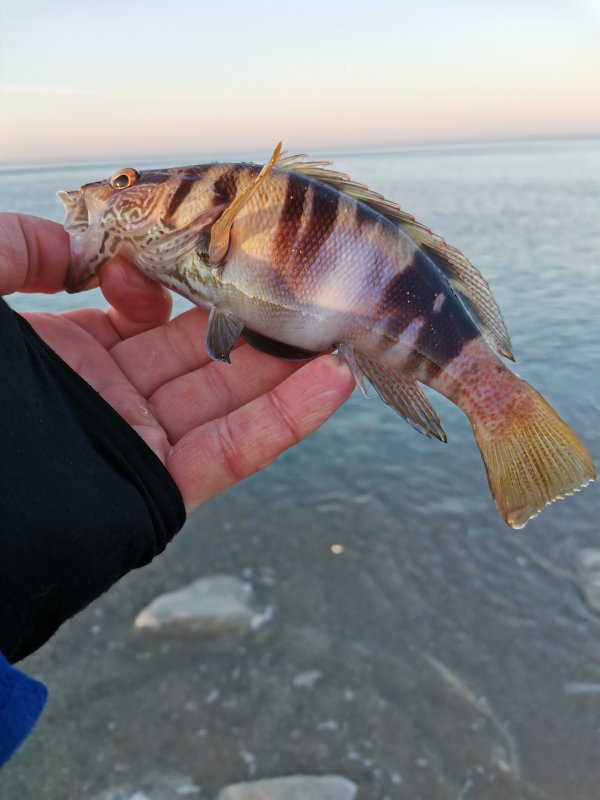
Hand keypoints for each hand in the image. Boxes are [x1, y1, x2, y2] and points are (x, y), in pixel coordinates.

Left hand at [0, 214, 353, 512]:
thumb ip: (12, 248)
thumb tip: (79, 244)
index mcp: (63, 357)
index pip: (138, 314)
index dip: (162, 284)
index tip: (163, 265)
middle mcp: (105, 399)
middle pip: (196, 354)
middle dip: (249, 322)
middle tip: (303, 290)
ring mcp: (135, 446)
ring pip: (226, 401)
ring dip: (284, 368)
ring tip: (337, 328)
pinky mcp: (155, 494)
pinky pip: (229, 454)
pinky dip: (283, 422)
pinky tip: (331, 383)